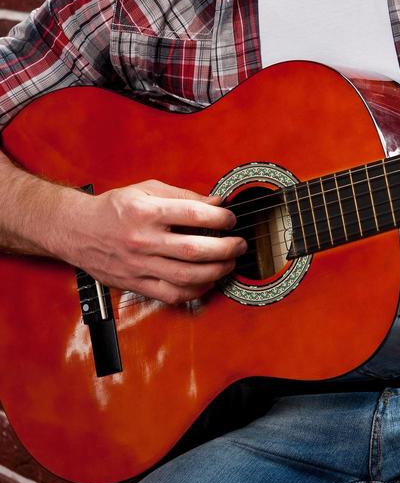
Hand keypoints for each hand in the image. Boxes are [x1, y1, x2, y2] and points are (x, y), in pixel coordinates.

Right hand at [63, 179, 246, 304]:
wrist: (77, 230)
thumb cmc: (113, 208)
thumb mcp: (146, 189)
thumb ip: (183, 196)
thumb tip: (216, 203)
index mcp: (146, 211)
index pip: (192, 215)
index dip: (219, 218)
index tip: (231, 219)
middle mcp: (143, 240)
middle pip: (194, 250)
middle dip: (225, 248)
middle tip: (239, 244)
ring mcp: (139, 265)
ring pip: (186, 276)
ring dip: (216, 272)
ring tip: (229, 263)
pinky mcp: (136, 284)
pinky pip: (172, 294)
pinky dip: (195, 291)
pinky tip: (208, 282)